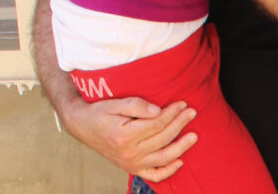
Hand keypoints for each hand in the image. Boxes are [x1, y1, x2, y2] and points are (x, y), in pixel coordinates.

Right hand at [62, 96, 196, 181]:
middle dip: (180, 123)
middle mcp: (128, 152)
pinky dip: (168, 170)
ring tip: (194, 135)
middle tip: (192, 111)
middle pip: (162, 138)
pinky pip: (153, 175)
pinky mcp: (131, 168)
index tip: (182, 103)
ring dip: (181, 147)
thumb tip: (158, 110)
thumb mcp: (115, 103)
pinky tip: (180, 161)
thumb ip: (137, 105)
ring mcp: (130, 163)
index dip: (172, 113)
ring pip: (163, 157)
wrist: (83, 126)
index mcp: (124, 135)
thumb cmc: (100, 112)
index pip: (157, 124)